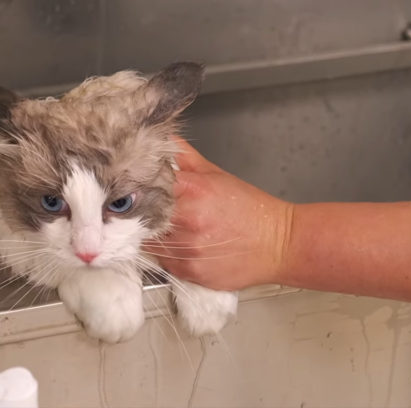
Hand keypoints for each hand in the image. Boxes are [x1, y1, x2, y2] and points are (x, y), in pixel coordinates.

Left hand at [146, 138, 294, 290]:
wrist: (280, 244)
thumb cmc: (251, 210)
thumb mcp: (216, 174)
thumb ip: (184, 157)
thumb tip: (162, 140)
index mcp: (193, 190)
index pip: (145, 185)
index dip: (135, 188)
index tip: (131, 190)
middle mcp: (187, 219)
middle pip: (141, 216)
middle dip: (140, 213)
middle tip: (147, 211)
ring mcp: (187, 248)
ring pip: (148, 241)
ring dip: (153, 235)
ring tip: (171, 229)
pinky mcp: (189, 271)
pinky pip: (162, 262)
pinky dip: (167, 254)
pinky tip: (183, 246)